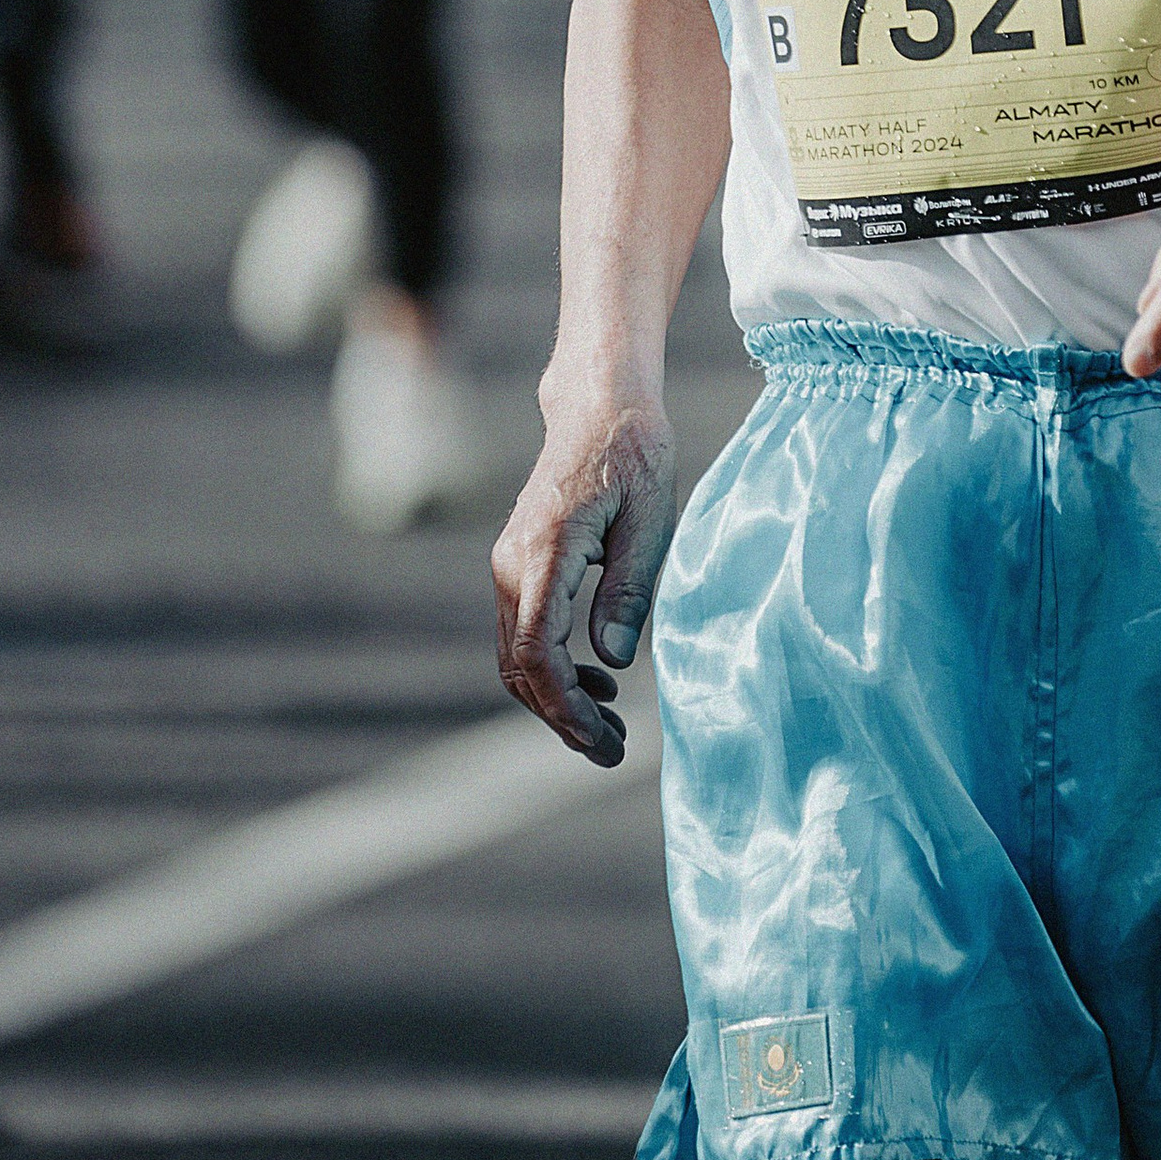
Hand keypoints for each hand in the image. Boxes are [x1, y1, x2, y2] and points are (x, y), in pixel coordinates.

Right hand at [492, 388, 677, 762]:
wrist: (600, 406)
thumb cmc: (635, 454)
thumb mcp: (650, 519)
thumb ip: (628, 589)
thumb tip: (614, 661)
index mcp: (547, 551)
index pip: (538, 651)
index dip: (564, 706)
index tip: (601, 739)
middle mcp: (514, 563)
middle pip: (520, 665)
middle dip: (561, 718)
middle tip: (612, 753)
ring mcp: (510, 564)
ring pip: (516, 655)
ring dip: (555, 699)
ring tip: (609, 732)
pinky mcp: (519, 564)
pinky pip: (523, 632)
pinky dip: (552, 668)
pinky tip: (597, 682)